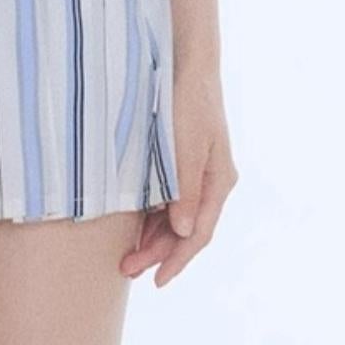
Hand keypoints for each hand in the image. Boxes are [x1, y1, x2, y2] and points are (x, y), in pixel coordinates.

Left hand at [120, 58, 234, 285]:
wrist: (186, 63)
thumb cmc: (187, 101)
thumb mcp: (183, 146)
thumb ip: (184, 189)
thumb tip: (184, 232)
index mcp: (218, 182)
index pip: (198, 234)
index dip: (177, 261)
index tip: (156, 281)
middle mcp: (210, 183)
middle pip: (185, 232)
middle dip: (158, 254)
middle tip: (126, 269)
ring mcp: (196, 174)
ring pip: (175, 219)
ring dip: (153, 239)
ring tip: (126, 255)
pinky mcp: (179, 164)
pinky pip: (168, 201)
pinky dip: (151, 218)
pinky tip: (133, 227)